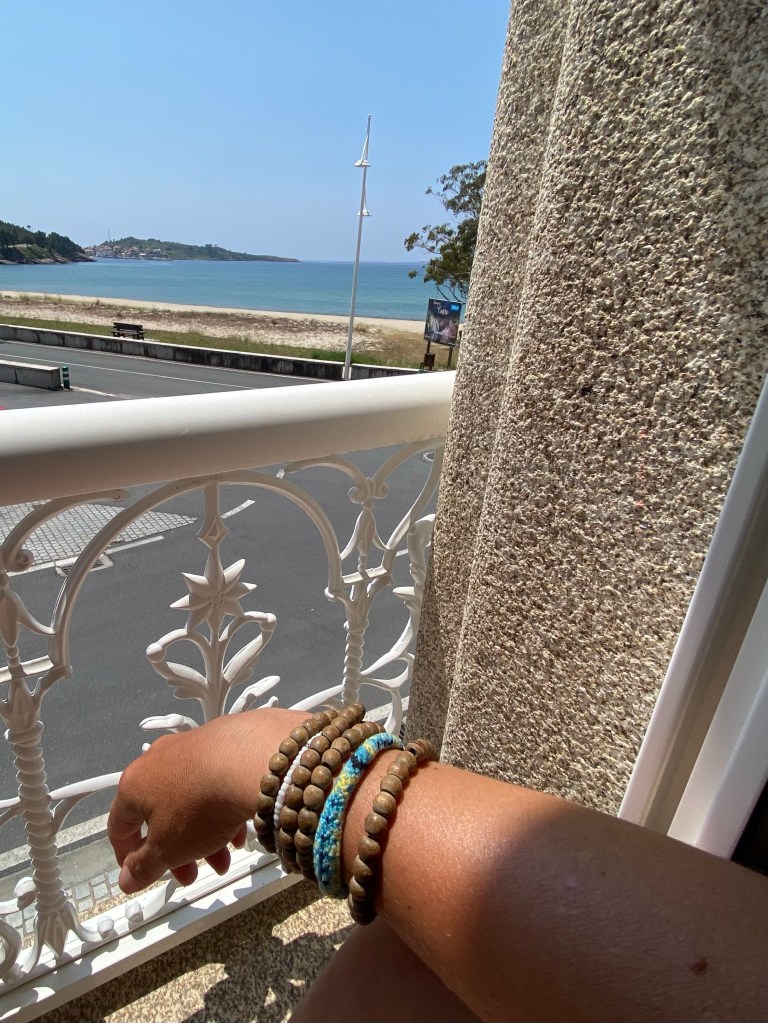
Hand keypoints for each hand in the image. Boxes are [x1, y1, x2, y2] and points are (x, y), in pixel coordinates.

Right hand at [108, 715, 258, 892]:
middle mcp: (159, 759)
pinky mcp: (222, 743)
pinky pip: (214, 783)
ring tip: (223, 855)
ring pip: (190, 801)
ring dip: (203, 835)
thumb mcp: (167, 849)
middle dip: (175, 851)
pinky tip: (238, 827)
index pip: (120, 826)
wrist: (251, 762)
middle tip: (189, 872)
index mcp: (134, 783)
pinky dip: (221, 808)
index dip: (127, 856)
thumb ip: (144, 867)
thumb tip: (128, 877)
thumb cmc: (201, 802)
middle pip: (161, 816)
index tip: (139, 872)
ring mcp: (191, 748)